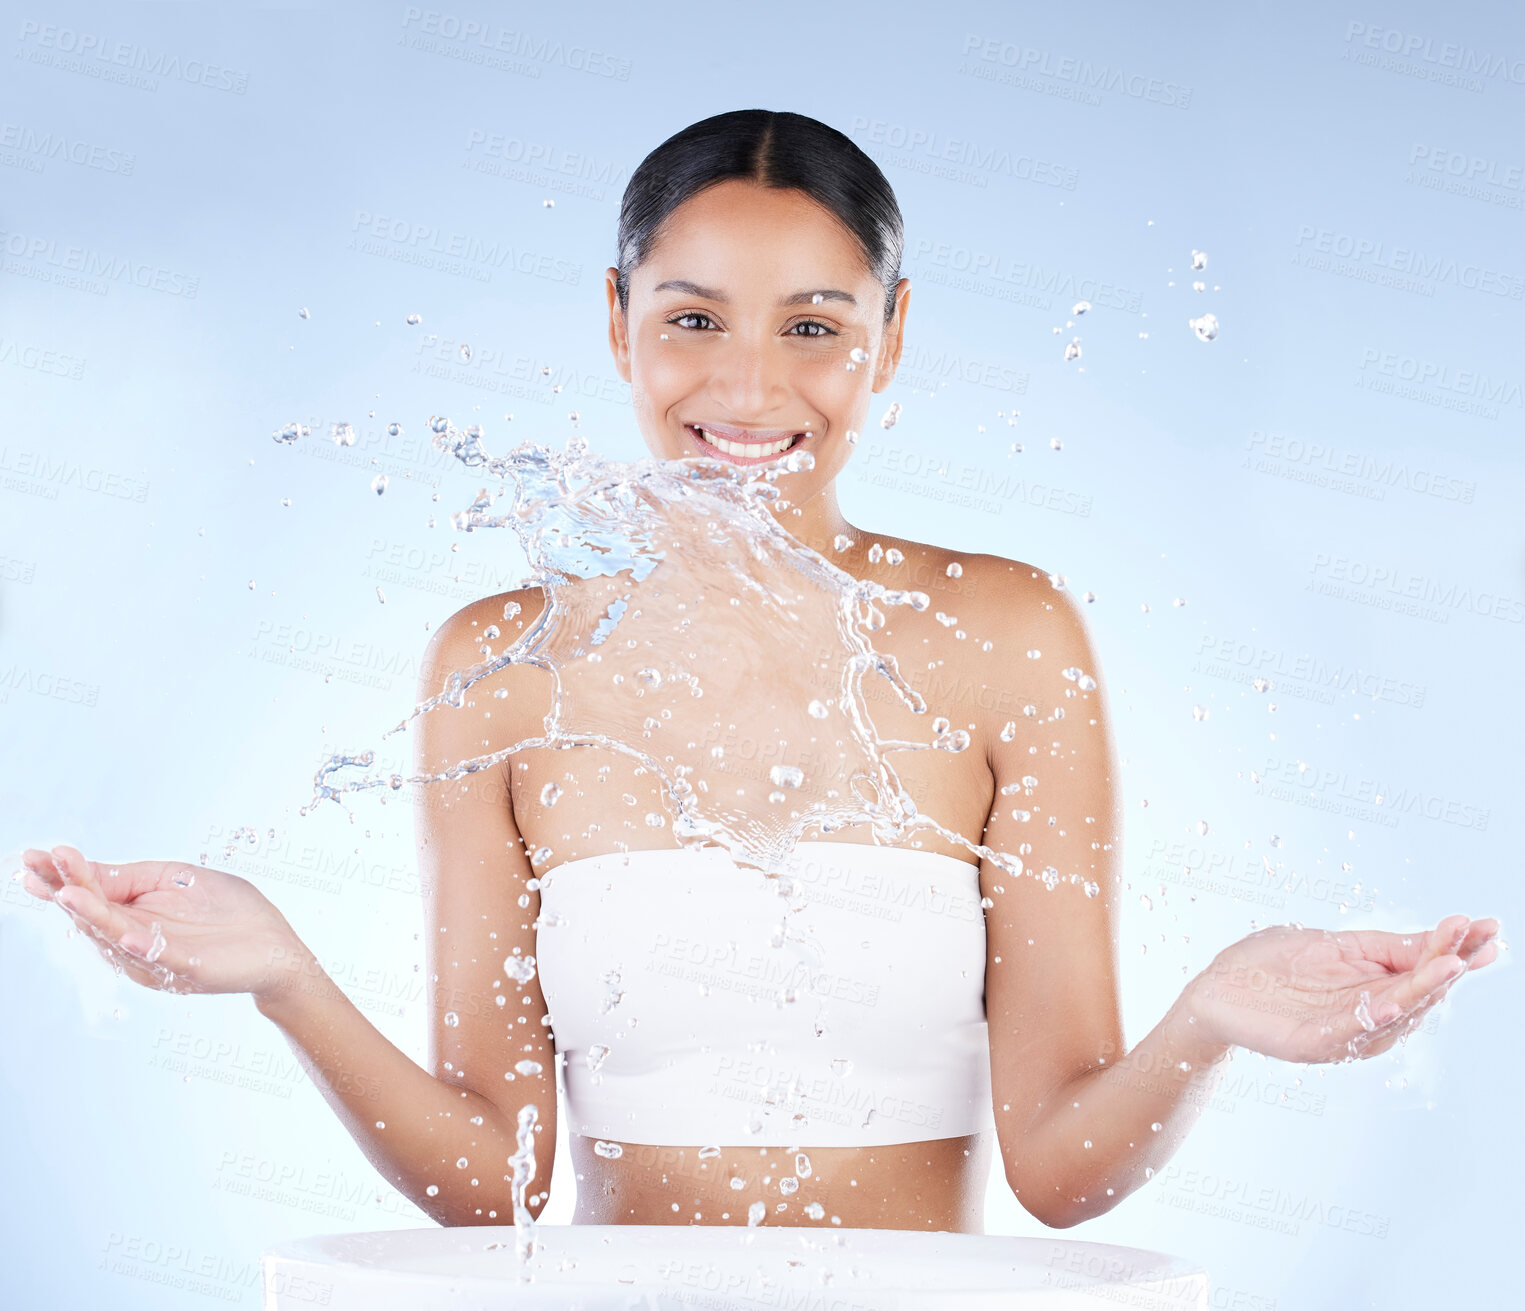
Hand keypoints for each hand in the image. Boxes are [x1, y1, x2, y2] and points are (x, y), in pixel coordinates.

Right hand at [19, 844, 309, 999]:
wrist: (275, 945)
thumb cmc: (227, 909)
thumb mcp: (175, 878)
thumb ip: (130, 878)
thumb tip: (83, 869)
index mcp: (133, 915)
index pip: (90, 895)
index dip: (60, 878)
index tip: (32, 856)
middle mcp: (136, 940)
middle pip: (93, 915)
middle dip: (65, 889)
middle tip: (38, 864)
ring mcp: (159, 957)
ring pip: (117, 937)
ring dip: (93, 915)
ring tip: (68, 892)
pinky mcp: (188, 968)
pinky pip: (160, 958)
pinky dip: (141, 946)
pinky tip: (125, 931)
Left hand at [1184, 914, 1501, 1062]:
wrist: (1214, 989)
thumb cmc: (1271, 965)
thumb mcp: (1335, 945)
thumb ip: (1386, 947)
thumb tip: (1442, 936)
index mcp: (1376, 989)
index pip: (1426, 970)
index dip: (1459, 951)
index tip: (1491, 928)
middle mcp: (1368, 1015)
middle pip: (1421, 993)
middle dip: (1451, 965)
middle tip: (1478, 939)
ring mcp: (1343, 1032)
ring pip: (1396, 1013)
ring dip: (1424, 990)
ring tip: (1452, 964)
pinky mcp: (1313, 1042)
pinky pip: (1352, 1031)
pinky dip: (1377, 1016)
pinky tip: (1395, 999)